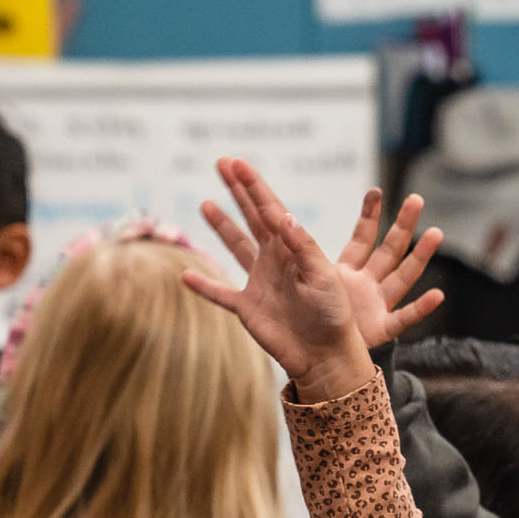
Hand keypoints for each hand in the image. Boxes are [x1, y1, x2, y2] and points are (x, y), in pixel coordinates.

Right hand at [186, 161, 442, 401]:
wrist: (326, 355)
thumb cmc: (333, 315)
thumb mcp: (323, 277)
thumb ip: (303, 246)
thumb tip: (282, 214)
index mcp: (294, 248)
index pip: (271, 209)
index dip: (254, 186)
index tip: (238, 163)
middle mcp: (275, 260)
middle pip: (253, 218)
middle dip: (238, 191)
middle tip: (223, 162)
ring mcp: (260, 282)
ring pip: (236, 247)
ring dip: (222, 226)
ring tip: (206, 203)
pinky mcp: (248, 308)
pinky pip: (220, 295)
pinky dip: (203, 286)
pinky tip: (185, 276)